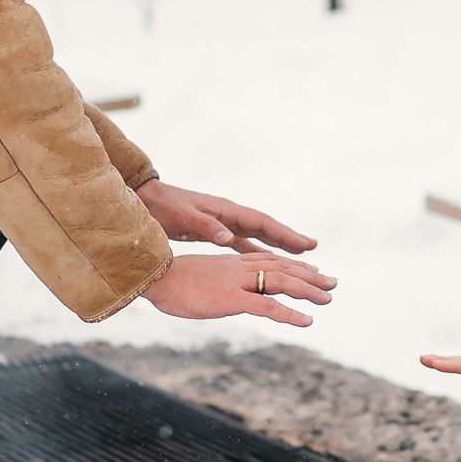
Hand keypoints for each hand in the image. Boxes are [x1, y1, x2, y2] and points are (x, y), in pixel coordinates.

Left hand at [136, 180, 316, 254]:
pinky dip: (256, 252)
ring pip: (257, 236)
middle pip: (266, 228)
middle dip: (289, 239)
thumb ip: (206, 227)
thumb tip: (228, 237)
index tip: (306, 244)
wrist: (147, 199)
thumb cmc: (165, 207)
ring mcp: (224, 222)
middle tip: (313, 250)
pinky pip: (242, 243)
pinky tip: (265, 263)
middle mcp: (229, 215)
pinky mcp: (215, 231)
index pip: (262, 223)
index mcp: (226, 210)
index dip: (285, 234)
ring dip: (276, 246)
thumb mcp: (184, 218)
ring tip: (298, 257)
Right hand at [143, 251, 336, 327]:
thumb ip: (215, 283)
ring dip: (309, 291)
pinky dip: (290, 314)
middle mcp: (240, 268)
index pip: (271, 261)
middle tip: (332, 283)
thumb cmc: (168, 280)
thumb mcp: (198, 278)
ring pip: (283, 283)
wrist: (154, 276)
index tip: (312, 270)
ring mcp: (238, 282)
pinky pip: (268, 307)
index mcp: (232, 263)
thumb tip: (219, 293)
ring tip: (328, 299)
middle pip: (284, 269)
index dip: (294, 266)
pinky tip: (306, 322)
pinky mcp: (233, 299)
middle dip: (311, 276)